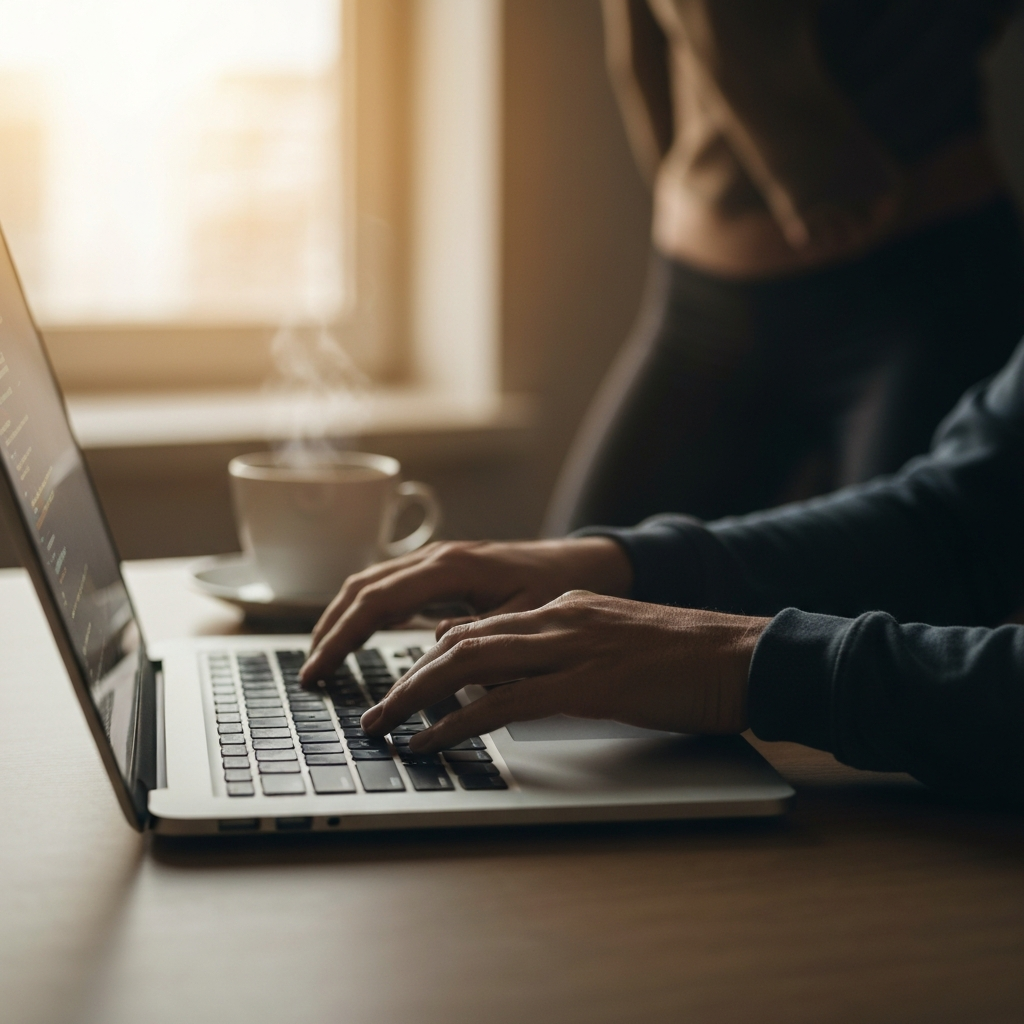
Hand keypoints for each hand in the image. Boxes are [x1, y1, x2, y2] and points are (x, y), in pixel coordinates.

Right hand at [299, 538, 632, 683]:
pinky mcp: (439, 570)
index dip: (341, 637)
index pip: (376, 601)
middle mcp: (435, 557)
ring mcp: (435, 560)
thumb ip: (483, 633)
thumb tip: (436, 651)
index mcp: (451, 568)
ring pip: (369, 583)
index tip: (319, 671)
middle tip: (309, 674)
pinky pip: (387, 585)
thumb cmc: (556, 586)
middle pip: (361, 589)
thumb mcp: (526, 615)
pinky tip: (354, 635)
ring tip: (321, 658)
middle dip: (329, 631)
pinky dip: (362, 610)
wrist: (579, 561)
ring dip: (340, 619)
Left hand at [358, 591, 771, 751]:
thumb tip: (519, 679)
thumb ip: (565, 652)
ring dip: (416, 697)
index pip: (479, 627)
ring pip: (470, 665)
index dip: (431, 656)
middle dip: (407, 677)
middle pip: (459, 642)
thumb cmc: (686, 659)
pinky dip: (457, 723)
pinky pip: (504, 704)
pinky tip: (431, 742)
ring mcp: (569, 648)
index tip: (402, 683)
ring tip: (383, 726)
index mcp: (563, 608)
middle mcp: (557, 618)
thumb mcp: (614, 643)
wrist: (743, 655)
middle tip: (374, 709)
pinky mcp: (586, 684)